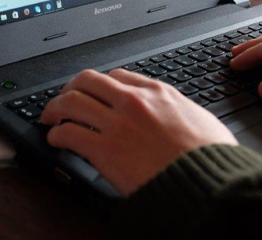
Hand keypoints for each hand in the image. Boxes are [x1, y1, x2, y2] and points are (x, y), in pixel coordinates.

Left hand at [40, 69, 237, 196]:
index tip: (93, 94)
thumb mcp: (202, 120)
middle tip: (62, 101)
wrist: (210, 185)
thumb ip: (180, 111)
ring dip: (54, 108)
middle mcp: (133, 102)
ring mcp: (117, 124)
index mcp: (157, 92)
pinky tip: (55, 140)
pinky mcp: (104, 149)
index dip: (99, 85)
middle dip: (70, 89)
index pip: (117, 76)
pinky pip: (68, 133)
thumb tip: (176, 114)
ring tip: (49, 118)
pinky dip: (56, 134)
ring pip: (71, 102)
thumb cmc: (212, 159)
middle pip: (87, 81)